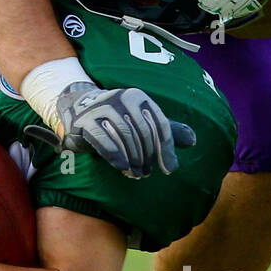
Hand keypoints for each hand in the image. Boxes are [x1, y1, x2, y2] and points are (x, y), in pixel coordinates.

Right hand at [32, 82, 196, 178]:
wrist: (77, 108)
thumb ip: (165, 132)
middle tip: (147, 173)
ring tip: (135, 173)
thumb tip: (193, 140)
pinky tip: (122, 167)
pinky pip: (104, 140)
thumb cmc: (115, 118)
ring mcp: (101, 108)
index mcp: (138, 97)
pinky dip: (115, 155)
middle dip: (148, 156)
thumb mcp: (141, 122)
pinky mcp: (84, 121)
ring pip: (125, 136)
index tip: (169, 168)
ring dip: (133, 158)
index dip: (166, 149)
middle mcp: (120, 98)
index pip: (159, 124)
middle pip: (142, 131)